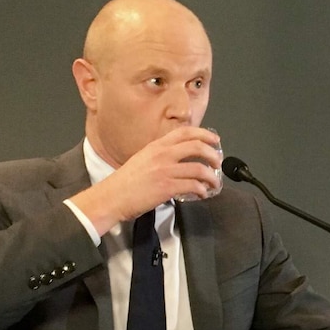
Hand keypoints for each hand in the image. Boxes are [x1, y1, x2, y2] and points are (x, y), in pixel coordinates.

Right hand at [70, 126, 221, 234]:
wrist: (111, 197)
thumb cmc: (125, 182)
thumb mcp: (143, 159)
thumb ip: (161, 155)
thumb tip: (180, 158)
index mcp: (156, 146)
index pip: (186, 132)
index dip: (204, 135)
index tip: (215, 141)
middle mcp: (162, 155)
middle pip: (197, 147)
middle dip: (213, 155)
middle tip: (218, 163)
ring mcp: (165, 170)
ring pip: (199, 169)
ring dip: (211, 177)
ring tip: (213, 183)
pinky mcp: (166, 187)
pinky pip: (192, 186)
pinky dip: (202, 190)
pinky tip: (202, 194)